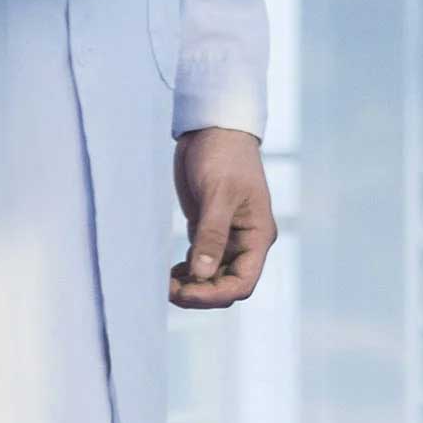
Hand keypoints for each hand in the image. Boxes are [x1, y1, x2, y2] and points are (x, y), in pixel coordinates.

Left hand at [171, 127, 276, 307]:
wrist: (214, 127)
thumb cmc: (224, 155)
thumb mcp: (218, 194)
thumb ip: (211, 235)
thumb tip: (202, 274)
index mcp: (257, 235)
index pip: (242, 282)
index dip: (214, 294)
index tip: (185, 292)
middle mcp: (245, 241)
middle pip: (226, 285)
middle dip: (200, 293)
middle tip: (168, 289)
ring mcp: (227, 236)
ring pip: (212, 277)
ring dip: (191, 285)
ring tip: (164, 282)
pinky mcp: (208, 228)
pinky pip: (200, 262)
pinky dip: (186, 271)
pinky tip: (170, 271)